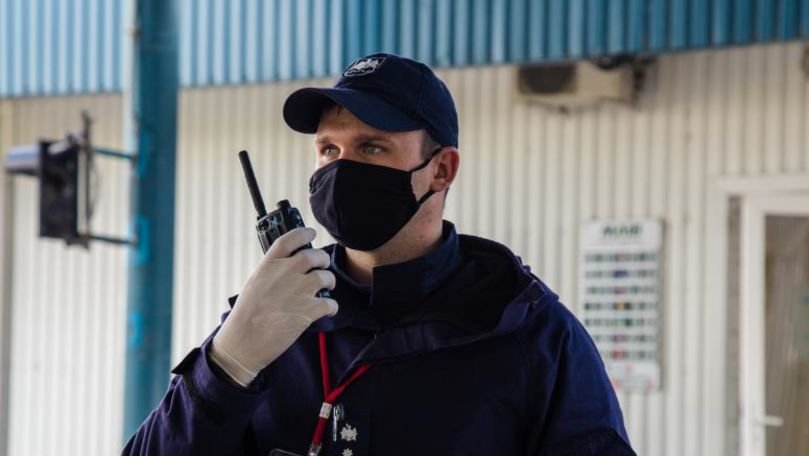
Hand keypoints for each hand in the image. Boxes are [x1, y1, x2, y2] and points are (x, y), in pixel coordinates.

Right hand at [210, 228, 336, 385]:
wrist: (243, 342)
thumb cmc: (245, 317)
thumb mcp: (254, 285)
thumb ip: (272, 274)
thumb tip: (288, 269)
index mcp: (269, 265)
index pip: (290, 239)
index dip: (304, 233)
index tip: (311, 233)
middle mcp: (285, 273)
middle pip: (314, 256)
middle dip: (323, 260)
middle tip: (322, 267)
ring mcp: (298, 291)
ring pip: (326, 277)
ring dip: (330, 282)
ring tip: (327, 289)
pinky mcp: (308, 310)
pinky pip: (331, 303)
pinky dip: (332, 307)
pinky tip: (327, 310)